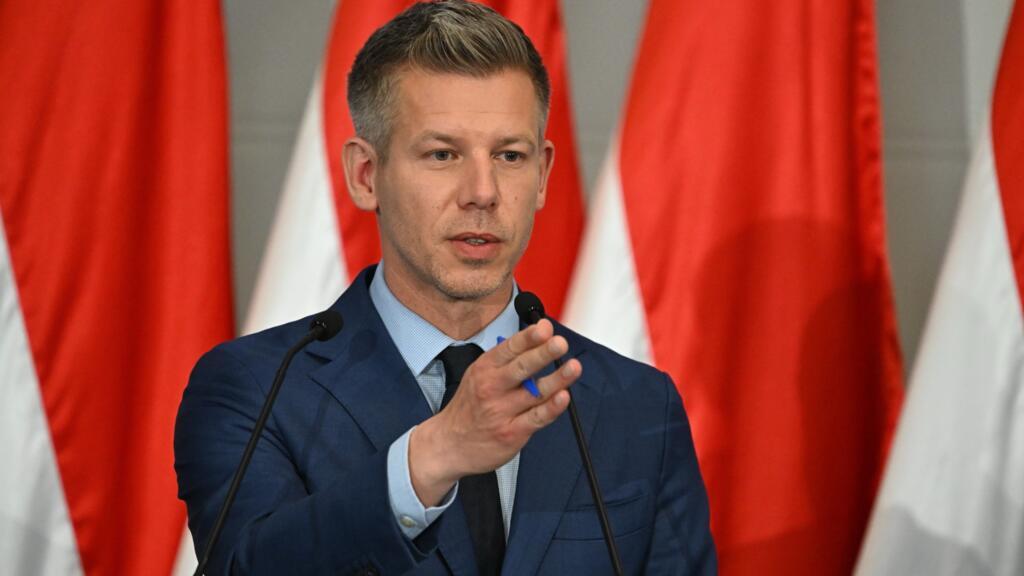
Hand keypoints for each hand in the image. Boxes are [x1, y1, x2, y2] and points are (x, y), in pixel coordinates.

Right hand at [408, 319, 580, 505]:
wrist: (449, 444)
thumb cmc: (470, 406)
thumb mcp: (478, 375)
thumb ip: (506, 359)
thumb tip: (539, 338)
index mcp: (485, 368)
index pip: (510, 348)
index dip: (529, 337)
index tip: (545, 327)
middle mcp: (492, 388)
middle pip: (522, 367)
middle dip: (543, 353)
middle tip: (560, 343)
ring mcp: (502, 411)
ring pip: (535, 392)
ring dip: (557, 379)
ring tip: (574, 367)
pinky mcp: (512, 433)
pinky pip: (537, 418)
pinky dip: (552, 408)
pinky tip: (563, 397)